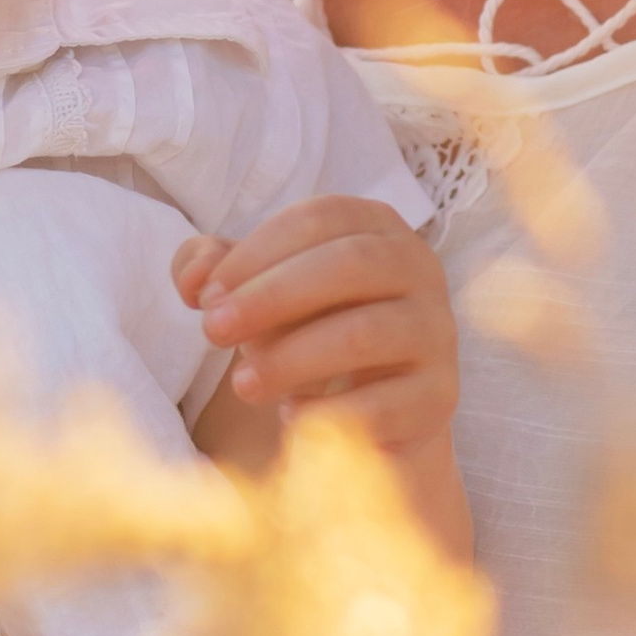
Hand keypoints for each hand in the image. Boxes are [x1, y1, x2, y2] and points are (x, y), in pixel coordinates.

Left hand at [179, 198, 468, 549]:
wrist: (376, 410)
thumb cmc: (309, 329)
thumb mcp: (261, 292)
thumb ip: (218, 271)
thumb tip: (195, 276)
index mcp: (378, 226)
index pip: (319, 217)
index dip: (256, 253)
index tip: (205, 297)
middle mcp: (420, 268)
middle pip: (350, 264)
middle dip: (271, 297)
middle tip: (212, 332)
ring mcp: (436, 332)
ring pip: (365, 332)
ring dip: (291, 358)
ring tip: (242, 384)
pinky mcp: (439, 396)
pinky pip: (382, 403)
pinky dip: (327, 412)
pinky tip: (291, 417)